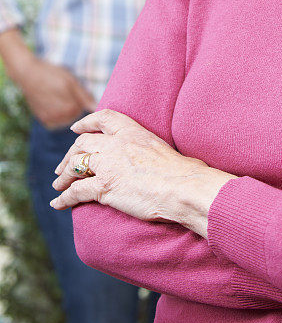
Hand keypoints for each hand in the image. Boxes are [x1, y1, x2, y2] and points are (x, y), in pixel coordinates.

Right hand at [17, 55, 96, 128]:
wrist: (28, 74)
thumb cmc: (52, 74)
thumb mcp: (71, 81)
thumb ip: (85, 96)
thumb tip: (96, 108)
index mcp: (70, 108)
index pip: (84, 109)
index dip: (81, 98)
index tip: (73, 90)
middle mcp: (60, 117)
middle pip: (76, 114)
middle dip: (74, 104)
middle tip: (65, 92)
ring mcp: (50, 120)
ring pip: (67, 118)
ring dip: (66, 110)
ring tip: (58, 96)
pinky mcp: (43, 119)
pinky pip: (57, 121)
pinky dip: (58, 114)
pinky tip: (53, 103)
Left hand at [50, 109, 233, 237]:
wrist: (182, 186)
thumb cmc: (181, 171)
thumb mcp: (159, 146)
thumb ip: (145, 146)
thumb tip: (148, 157)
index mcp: (132, 131)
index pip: (103, 118)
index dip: (86, 122)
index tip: (76, 129)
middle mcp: (116, 144)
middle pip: (83, 143)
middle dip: (69, 154)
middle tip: (63, 166)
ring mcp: (108, 165)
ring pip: (75, 166)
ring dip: (63, 176)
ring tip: (58, 184)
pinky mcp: (104, 187)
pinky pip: (76, 192)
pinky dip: (63, 198)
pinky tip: (58, 204)